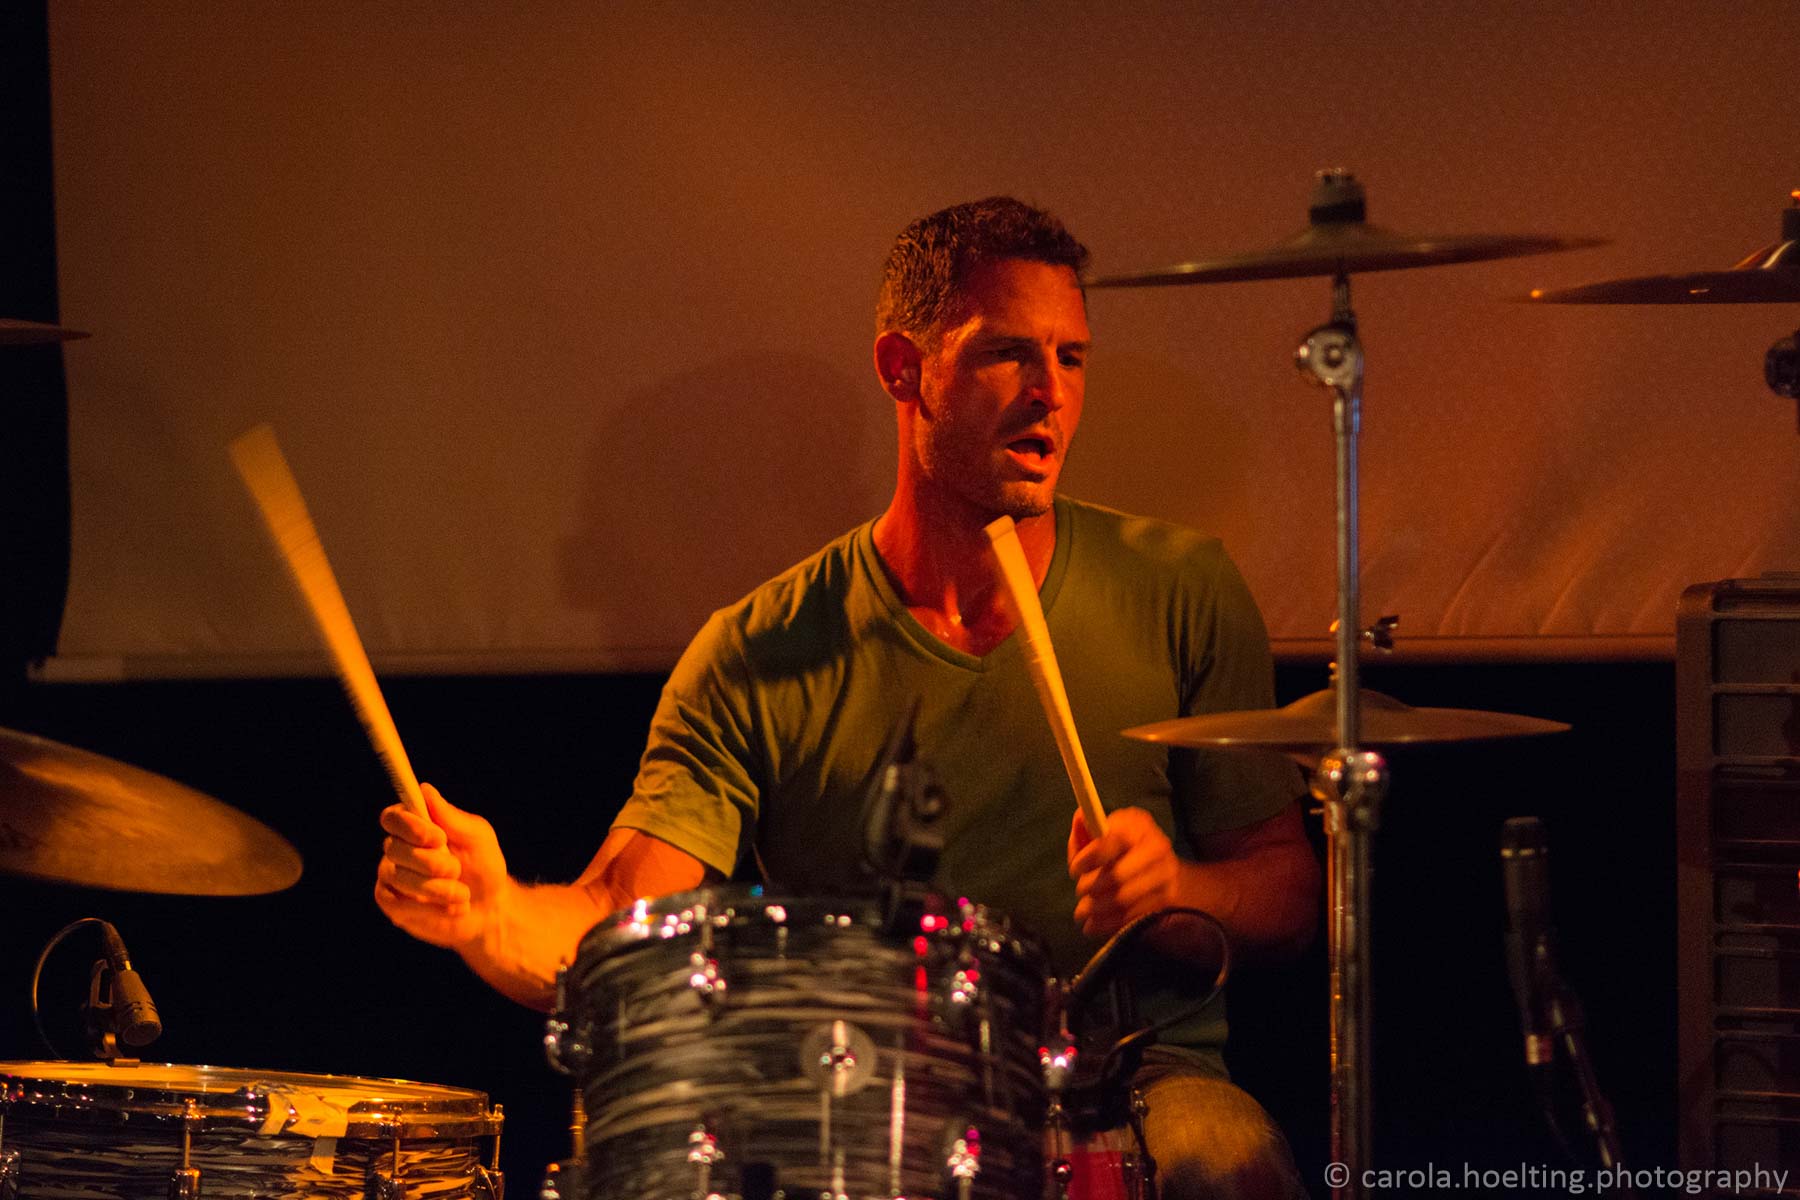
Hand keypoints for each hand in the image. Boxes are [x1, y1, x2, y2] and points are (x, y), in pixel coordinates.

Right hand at [375, 784, 509, 949]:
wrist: (490, 908)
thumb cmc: (484, 865)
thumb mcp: (477, 837)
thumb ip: (451, 817)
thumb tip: (425, 790)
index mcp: (415, 825)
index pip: (392, 817)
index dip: (410, 827)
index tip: (439, 837)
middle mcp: (397, 848)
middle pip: (395, 848)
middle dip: (432, 863)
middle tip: (457, 869)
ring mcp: (391, 877)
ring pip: (399, 878)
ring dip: (438, 888)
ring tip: (463, 894)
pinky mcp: (393, 905)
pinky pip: (400, 905)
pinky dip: (432, 909)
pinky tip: (453, 909)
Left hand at [1067, 807, 1179, 937]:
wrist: (1158, 864)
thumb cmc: (1119, 846)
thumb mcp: (1102, 832)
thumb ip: (1086, 830)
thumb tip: (1079, 819)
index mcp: (1138, 825)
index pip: (1113, 841)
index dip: (1089, 858)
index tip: (1073, 869)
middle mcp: (1157, 846)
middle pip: (1118, 875)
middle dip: (1092, 886)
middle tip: (1079, 891)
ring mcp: (1166, 874)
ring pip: (1124, 898)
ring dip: (1097, 908)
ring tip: (1082, 911)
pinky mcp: (1166, 898)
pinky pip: (1133, 915)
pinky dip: (1109, 923)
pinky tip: (1093, 924)